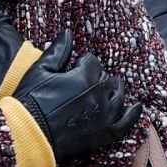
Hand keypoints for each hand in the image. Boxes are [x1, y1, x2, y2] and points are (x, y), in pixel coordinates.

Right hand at [13, 29, 142, 166]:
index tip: (72, 70)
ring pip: (119, 95)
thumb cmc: (31, 101)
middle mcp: (99, 93)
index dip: (81, 64)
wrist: (28, 135)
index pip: (92, 62)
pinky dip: (133, 113)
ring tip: (108, 90)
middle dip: (96, 77)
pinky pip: (126, 121)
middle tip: (83, 84)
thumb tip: (68, 32)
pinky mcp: (106, 132)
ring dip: (114, 90)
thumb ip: (58, 50)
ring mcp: (105, 114)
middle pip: (106, 78)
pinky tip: (137, 107)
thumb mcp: (40, 70)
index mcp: (84, 76)